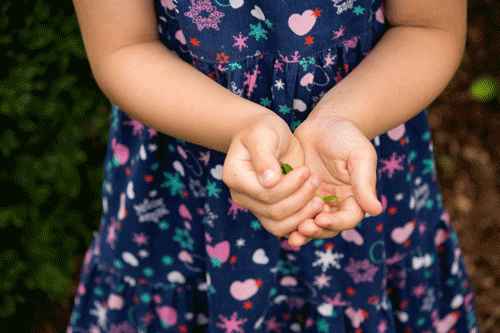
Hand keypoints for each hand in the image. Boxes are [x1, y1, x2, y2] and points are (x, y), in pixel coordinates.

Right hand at [222, 114, 323, 241]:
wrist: (266, 135)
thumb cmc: (263, 130)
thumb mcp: (263, 135)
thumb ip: (265, 157)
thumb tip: (269, 181)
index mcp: (236, 177)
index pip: (265, 193)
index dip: (289, 186)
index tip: (305, 170)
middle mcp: (242, 196)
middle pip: (273, 212)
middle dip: (300, 199)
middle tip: (316, 181)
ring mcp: (255, 206)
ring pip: (278, 225)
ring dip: (303, 215)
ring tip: (320, 200)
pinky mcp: (269, 211)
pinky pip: (285, 226)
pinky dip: (302, 221)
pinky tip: (316, 209)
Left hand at [286, 115, 382, 245]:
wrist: (322, 123)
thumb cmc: (345, 135)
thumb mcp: (359, 154)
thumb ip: (364, 182)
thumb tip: (375, 210)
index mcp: (355, 197)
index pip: (349, 218)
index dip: (336, 223)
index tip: (321, 220)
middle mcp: (336, 203)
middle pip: (328, 228)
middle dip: (316, 231)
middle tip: (303, 228)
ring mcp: (316, 200)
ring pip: (311, 225)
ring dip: (302, 231)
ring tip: (293, 233)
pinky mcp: (298, 195)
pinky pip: (294, 213)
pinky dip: (288, 220)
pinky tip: (278, 221)